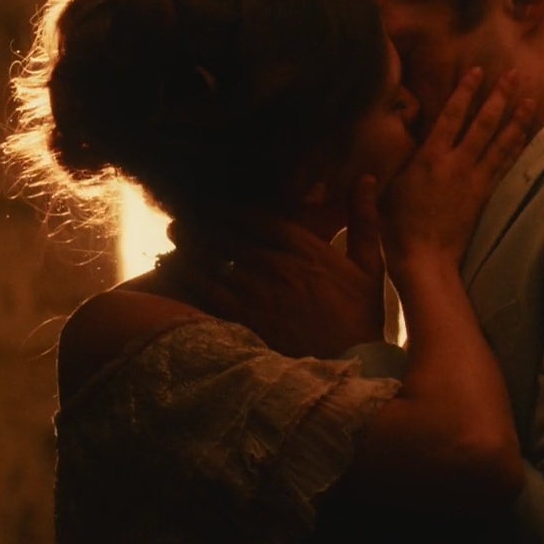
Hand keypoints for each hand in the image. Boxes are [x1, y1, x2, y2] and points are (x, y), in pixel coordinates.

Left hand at [166, 180, 386, 357]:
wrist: (351, 363)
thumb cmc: (361, 315)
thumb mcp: (370, 264)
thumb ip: (364, 219)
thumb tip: (367, 179)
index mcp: (302, 247)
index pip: (257, 216)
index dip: (231, 206)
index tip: (216, 201)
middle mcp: (274, 263)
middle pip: (228, 233)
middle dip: (204, 220)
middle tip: (184, 213)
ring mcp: (256, 291)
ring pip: (212, 258)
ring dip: (190, 241)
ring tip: (175, 232)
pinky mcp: (244, 318)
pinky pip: (207, 290)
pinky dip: (187, 274)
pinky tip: (173, 265)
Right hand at [382, 68, 538, 270]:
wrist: (425, 259)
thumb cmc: (398, 226)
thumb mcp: (387, 189)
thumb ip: (394, 163)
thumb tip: (387, 145)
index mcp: (430, 157)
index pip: (452, 116)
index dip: (466, 91)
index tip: (478, 71)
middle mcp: (456, 163)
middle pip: (484, 123)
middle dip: (500, 96)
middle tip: (516, 75)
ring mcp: (474, 180)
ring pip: (501, 142)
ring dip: (517, 118)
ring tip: (530, 98)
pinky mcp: (485, 196)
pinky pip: (505, 165)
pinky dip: (516, 147)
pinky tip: (524, 134)